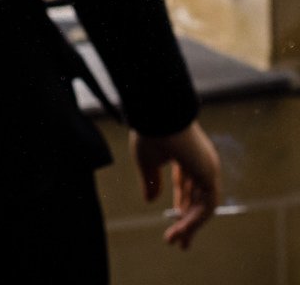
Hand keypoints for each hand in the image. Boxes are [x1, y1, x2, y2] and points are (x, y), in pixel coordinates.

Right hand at [130, 120, 220, 249]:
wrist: (156, 113)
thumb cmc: (149, 132)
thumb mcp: (146, 161)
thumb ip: (150, 181)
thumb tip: (150, 201)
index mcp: (186, 155)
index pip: (187, 185)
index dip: (180, 205)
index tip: (173, 223)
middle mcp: (200, 161)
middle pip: (198, 197)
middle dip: (189, 221)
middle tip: (180, 242)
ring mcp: (207, 167)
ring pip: (204, 205)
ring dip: (191, 225)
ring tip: (176, 241)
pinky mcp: (209, 173)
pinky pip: (207, 205)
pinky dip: (196, 221)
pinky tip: (183, 230)